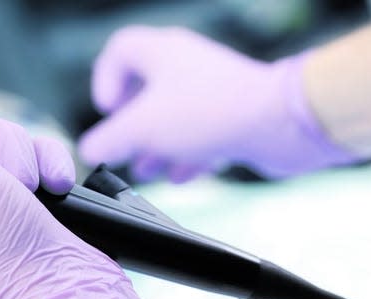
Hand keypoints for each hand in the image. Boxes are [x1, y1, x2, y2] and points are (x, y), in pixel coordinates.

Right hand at [78, 26, 356, 181]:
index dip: (105, 81)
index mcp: (162, 53)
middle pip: (145, 90)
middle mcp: (187, 66)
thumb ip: (108, 140)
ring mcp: (212, 90)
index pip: (120, 51)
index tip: (108, 112)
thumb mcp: (142, 129)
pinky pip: (200, 134)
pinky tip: (182, 175)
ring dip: (157, 146)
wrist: (279, 123)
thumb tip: (90, 150)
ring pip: (173, 117)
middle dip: (131, 127)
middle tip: (125, 148)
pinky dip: (187, 155)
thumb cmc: (212, 112)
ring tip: (147, 169)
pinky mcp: (232, 116)